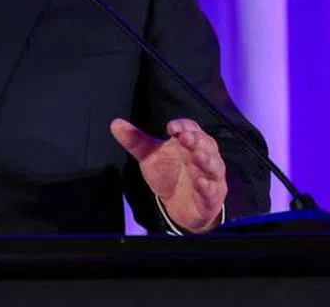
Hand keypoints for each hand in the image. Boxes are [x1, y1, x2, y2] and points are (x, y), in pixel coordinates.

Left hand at [111, 117, 226, 232]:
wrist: (178, 206)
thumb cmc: (168, 174)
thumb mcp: (150, 156)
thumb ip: (135, 141)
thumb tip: (115, 123)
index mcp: (190, 142)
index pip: (190, 128)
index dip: (183, 126)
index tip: (171, 127)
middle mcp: (204, 156)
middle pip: (205, 143)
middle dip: (196, 140)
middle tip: (185, 137)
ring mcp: (210, 176)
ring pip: (214, 165)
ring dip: (207, 160)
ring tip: (198, 156)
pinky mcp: (212, 196)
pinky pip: (212, 191)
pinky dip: (208, 187)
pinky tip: (201, 183)